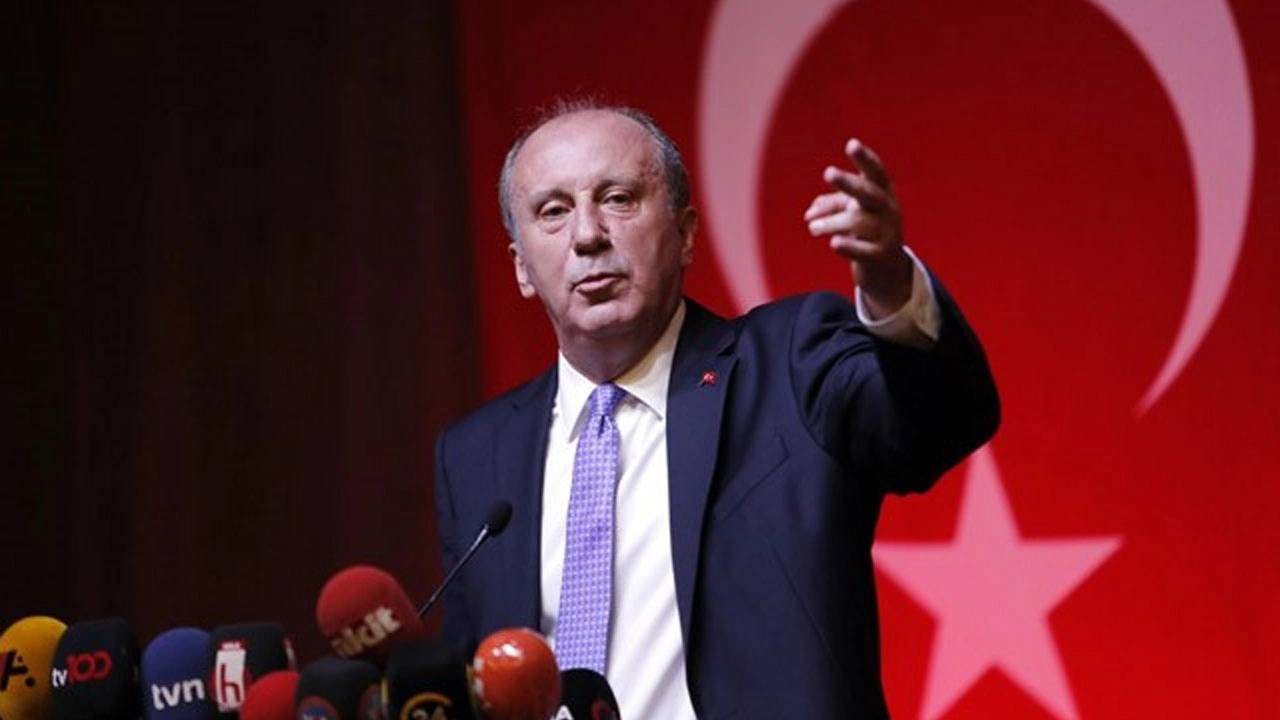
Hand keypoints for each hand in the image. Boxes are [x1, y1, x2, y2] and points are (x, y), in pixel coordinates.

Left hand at [804, 138, 912, 317]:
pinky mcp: (881, 255)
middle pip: (869, 193)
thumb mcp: (853, 212)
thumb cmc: (868, 230)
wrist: (889, 268)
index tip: (851, 143)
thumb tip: (809, 214)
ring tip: (812, 227)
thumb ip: (831, 206)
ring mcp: (887, 233)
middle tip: (827, 173)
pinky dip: (848, 246)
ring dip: (832, 222)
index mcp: (883, 193)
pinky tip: (833, 243)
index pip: (876, 172)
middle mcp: (888, 209)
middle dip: (848, 183)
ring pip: (858, 222)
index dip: (865, 158)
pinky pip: (863, 250)